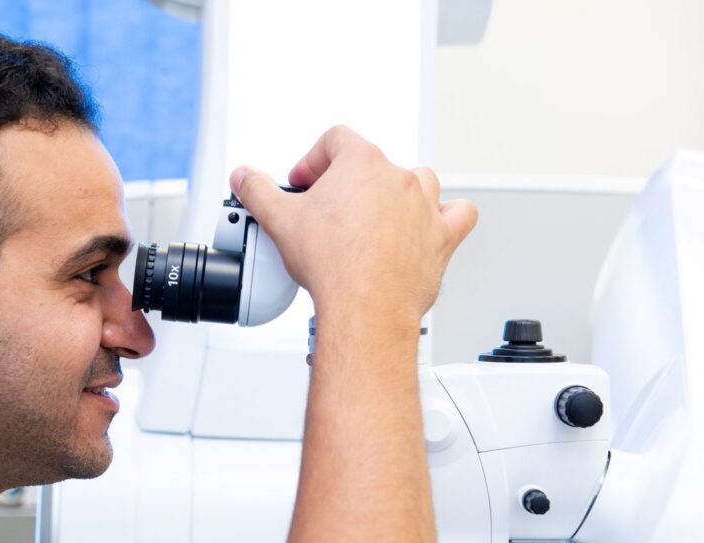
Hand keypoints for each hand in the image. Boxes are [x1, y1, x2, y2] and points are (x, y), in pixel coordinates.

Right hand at [229, 125, 476, 321]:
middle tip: (327, 210)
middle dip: (347, 183)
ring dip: (395, 193)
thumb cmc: (333, 264)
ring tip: (372, 217)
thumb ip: (257, 191)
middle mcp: (399, 178)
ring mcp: (424, 206)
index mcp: (362, 163)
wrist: (366, 306)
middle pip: (372, 163)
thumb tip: (244, 177)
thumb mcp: (279, 220)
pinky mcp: (442, 237)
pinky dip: (446, 216)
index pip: (336, 140)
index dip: (314, 159)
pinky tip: (428, 225)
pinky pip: (458, 214)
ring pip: (417, 182)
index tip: (303, 182)